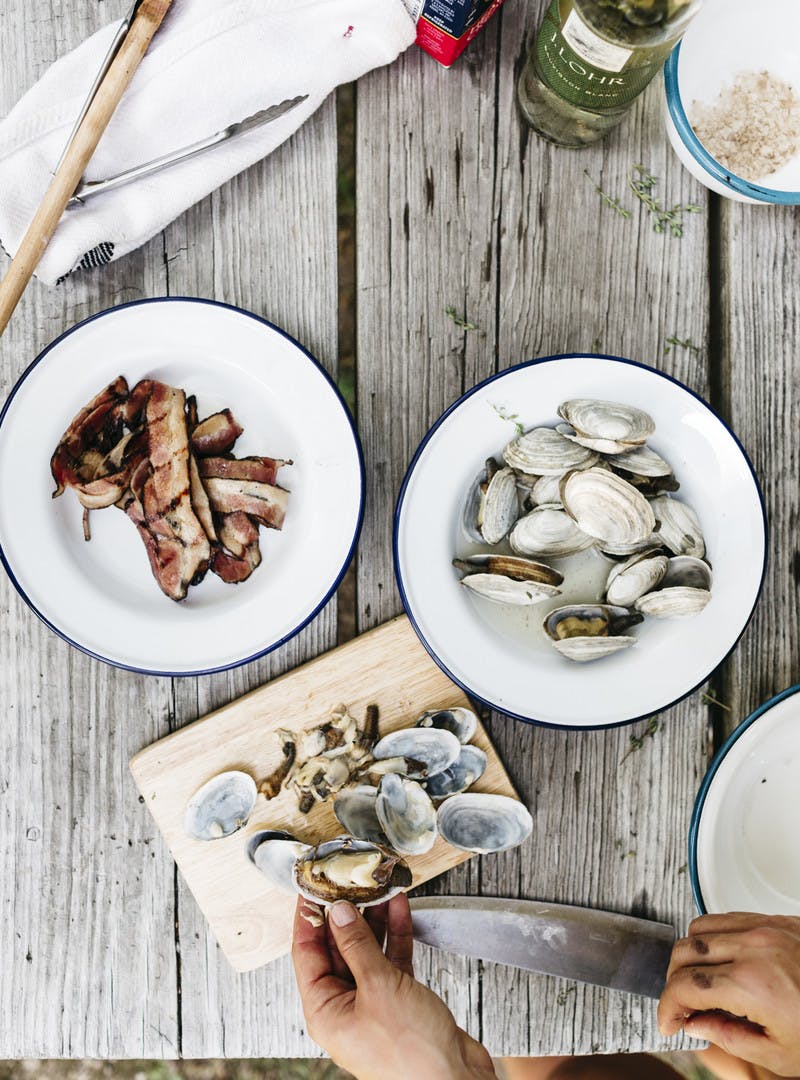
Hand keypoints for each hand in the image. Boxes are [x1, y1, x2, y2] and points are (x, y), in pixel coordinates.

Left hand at [292, 893, 496, 1079]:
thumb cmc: (411, 1054)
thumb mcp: (378, 987)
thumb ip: (357, 945)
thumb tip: (339, 912)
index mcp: (325, 1010)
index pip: (306, 952)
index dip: (308, 917)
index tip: (312, 885)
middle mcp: (345, 1007)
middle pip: (337, 948)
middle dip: (346, 914)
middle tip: (350, 880)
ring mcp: (373, 1004)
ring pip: (367, 951)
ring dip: (374, 920)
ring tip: (378, 888)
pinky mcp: (400, 1001)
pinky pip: (391, 960)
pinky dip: (395, 935)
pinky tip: (399, 909)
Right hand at [658, 912, 799, 1075]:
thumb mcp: (778, 1054)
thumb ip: (726, 1036)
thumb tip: (694, 1025)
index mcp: (752, 985)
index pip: (684, 987)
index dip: (667, 1007)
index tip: (668, 1021)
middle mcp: (755, 948)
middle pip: (683, 951)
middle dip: (673, 981)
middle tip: (680, 1005)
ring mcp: (766, 929)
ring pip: (699, 926)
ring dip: (690, 955)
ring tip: (699, 980)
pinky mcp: (777, 919)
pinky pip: (728, 916)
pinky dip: (714, 936)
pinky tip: (722, 959)